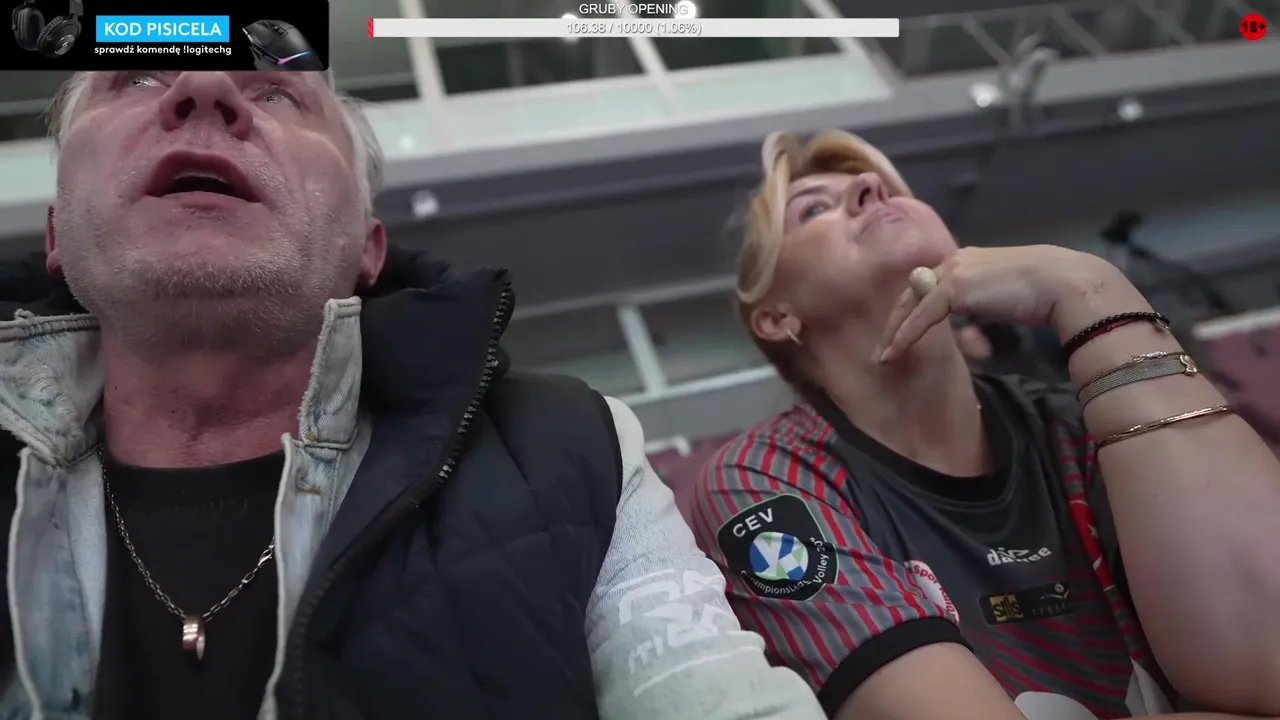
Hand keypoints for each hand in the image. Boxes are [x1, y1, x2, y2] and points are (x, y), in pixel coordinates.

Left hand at [876, 246, 1122, 361]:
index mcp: (966, 261)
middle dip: (894, 323)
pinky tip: (893, 353)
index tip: (899, 334)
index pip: (927, 287)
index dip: (910, 311)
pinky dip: (905, 336)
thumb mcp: (1002, 298)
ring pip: (911, 305)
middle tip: (882, 348)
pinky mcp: (954, 287)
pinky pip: (920, 316)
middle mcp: (954, 261)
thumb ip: (980, 305)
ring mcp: (953, 271)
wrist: (1062, 283)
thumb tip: (970, 328)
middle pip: (912, 294)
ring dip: (894, 333)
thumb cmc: (1043, 294)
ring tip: (882, 357)